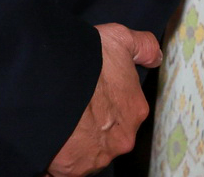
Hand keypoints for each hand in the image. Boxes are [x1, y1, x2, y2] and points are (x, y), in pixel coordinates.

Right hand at [9, 23, 160, 176]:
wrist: (53, 80)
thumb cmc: (89, 59)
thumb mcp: (121, 39)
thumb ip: (144, 48)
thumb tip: (155, 58)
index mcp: (134, 111)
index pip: (123, 113)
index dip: (105, 105)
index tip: (90, 98)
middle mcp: (121, 139)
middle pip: (106, 137)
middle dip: (91, 128)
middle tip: (72, 111)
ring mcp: (97, 157)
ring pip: (86, 154)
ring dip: (74, 144)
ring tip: (57, 125)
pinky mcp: (71, 169)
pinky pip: (64, 169)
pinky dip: (56, 161)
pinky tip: (48, 144)